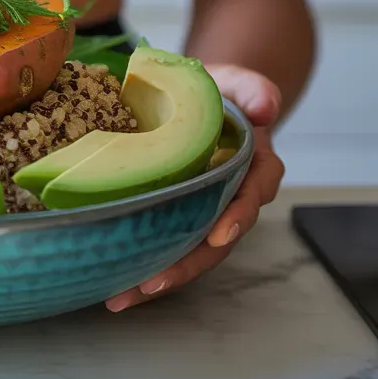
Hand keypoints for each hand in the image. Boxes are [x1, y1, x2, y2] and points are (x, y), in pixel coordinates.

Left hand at [104, 64, 284, 311]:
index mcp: (253, 165)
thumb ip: (253, 88)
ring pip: (189, 251)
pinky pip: (164, 243)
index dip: (238, 215)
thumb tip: (266, 107)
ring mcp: (203, 208)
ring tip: (120, 297)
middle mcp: (232, 195)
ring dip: (158, 276)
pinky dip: (142, 263)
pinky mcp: (175, 213)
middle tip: (151, 283)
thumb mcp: (235, 81)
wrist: (199, 96)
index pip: (254, 192)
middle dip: (186, 265)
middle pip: (217, 239)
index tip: (219, 235)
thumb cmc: (217, 90)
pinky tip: (111, 283)